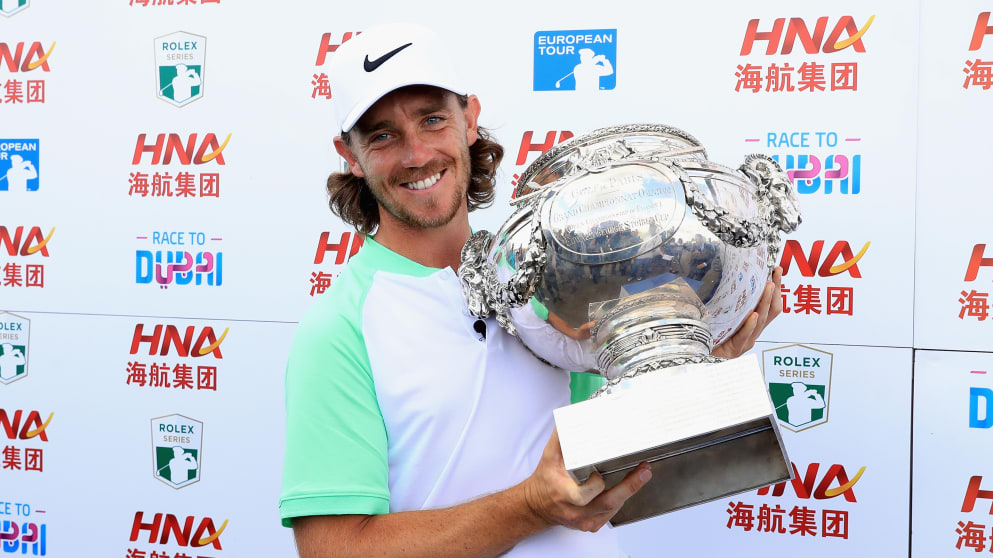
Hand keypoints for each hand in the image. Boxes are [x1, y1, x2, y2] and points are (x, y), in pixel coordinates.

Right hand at [522, 429, 651, 531]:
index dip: (595, 485)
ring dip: (629, 492)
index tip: (601, 473)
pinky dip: (621, 500)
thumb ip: (561, 438)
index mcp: (564, 494)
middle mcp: (575, 511)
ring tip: (643, 474)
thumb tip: (572, 418)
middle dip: (628, 487)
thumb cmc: (544, 481)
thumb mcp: (549, 457)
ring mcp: (584, 521)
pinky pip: (610, 514)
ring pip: (612, 510)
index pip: (583, 495)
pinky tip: (629, 487)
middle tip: (644, 471)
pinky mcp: (591, 525)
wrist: (537, 506)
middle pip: (606, 504)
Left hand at [712, 266, 782, 358]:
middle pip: (770, 311)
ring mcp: (745, 342)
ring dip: (765, 303)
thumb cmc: (710, 334)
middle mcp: (752, 333)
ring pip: (760, 322)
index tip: (776, 271)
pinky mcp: (735, 349)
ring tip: (769, 287)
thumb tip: (727, 277)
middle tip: (776, 274)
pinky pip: (744, 336)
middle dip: (776, 291)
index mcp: (752, 325)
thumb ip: (728, 301)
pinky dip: (749, 325)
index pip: (770, 305)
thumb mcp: (722, 313)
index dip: (776, 289)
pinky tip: (753, 315)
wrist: (699, 355)